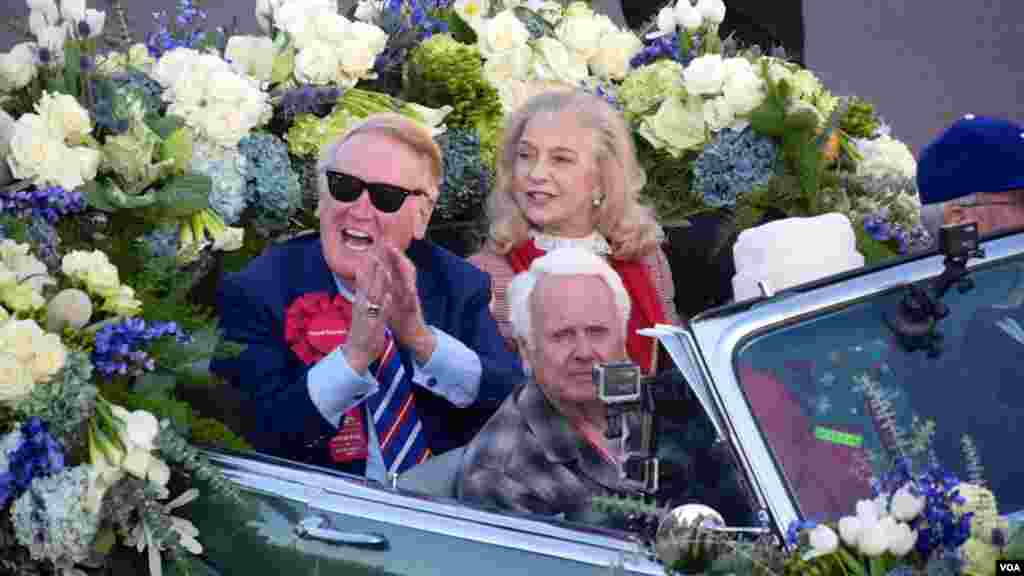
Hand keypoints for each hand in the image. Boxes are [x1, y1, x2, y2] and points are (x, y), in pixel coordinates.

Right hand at [342, 255, 391, 374]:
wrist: (357, 354)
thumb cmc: (362, 332)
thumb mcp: (362, 312)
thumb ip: (363, 298)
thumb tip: (364, 285)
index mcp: (360, 302)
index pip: (362, 281)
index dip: (367, 266)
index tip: (371, 251)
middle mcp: (362, 307)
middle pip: (366, 284)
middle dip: (371, 268)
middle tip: (375, 250)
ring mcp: (367, 316)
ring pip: (373, 297)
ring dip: (377, 282)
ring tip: (382, 268)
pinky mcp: (373, 327)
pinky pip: (379, 315)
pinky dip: (383, 305)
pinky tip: (388, 296)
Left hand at [380, 244, 434, 363]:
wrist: (412, 335)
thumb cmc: (399, 318)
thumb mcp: (390, 299)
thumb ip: (386, 286)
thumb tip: (377, 274)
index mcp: (398, 287)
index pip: (393, 268)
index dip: (388, 255)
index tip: (380, 242)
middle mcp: (406, 290)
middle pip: (403, 269)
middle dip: (396, 256)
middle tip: (389, 242)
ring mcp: (411, 299)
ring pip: (410, 280)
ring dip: (404, 268)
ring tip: (399, 257)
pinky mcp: (414, 310)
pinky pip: (413, 300)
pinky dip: (410, 293)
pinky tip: (409, 287)